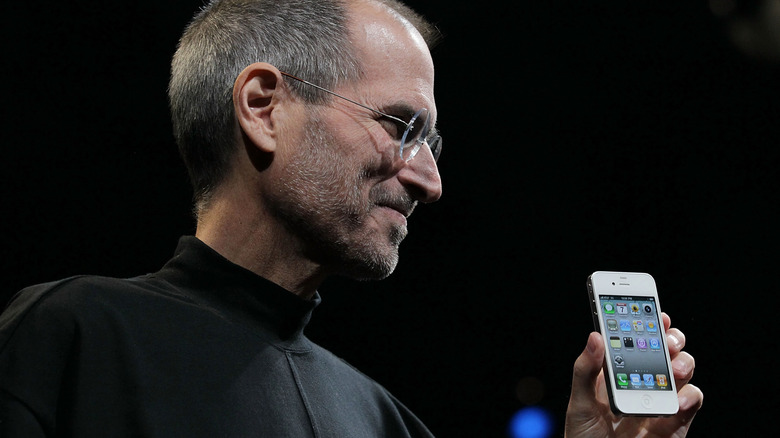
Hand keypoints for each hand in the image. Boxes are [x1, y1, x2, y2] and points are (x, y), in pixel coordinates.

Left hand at [564, 313, 702, 436]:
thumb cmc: (585, 437)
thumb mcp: (579, 403)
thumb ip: (585, 371)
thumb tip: (595, 335)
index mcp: (618, 371)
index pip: (636, 340)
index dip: (648, 323)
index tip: (655, 311)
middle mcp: (643, 382)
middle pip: (666, 350)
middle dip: (671, 338)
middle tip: (667, 338)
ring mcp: (660, 400)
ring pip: (683, 371)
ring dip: (683, 362)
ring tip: (672, 367)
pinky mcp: (675, 423)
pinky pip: (691, 401)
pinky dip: (690, 395)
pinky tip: (677, 398)